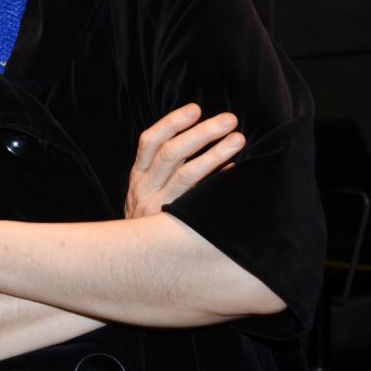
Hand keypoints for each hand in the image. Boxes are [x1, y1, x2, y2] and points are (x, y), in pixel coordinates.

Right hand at [126, 103, 242, 218]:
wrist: (133, 262)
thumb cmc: (148, 220)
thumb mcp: (146, 192)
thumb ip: (164, 170)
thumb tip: (202, 141)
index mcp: (138, 177)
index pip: (150, 142)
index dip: (172, 123)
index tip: (195, 109)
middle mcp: (144, 190)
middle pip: (171, 153)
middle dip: (201, 133)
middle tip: (228, 120)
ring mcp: (158, 209)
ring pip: (187, 175)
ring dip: (214, 154)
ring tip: (238, 140)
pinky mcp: (172, 226)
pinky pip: (199, 201)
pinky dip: (218, 184)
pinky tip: (236, 173)